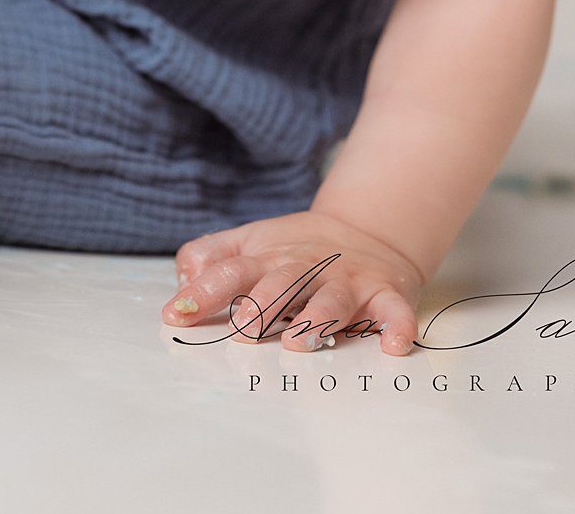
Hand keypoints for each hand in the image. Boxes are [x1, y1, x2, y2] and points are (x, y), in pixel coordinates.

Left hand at [162, 209, 422, 354]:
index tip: (177, 313)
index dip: (204, 291)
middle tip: (243, 330)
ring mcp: (345, 280)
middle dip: (260, 306)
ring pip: (331, 300)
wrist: (367, 229)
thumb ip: (210, 258)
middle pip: (279, 284)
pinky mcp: (384, 293)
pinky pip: (393, 310)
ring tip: (301, 343)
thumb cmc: (294, 250)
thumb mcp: (249, 243)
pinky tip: (393, 345)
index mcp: (267, 257)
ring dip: (317, 320)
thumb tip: (181, 283)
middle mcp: (304, 267)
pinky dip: (397, 326)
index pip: (230, 270)